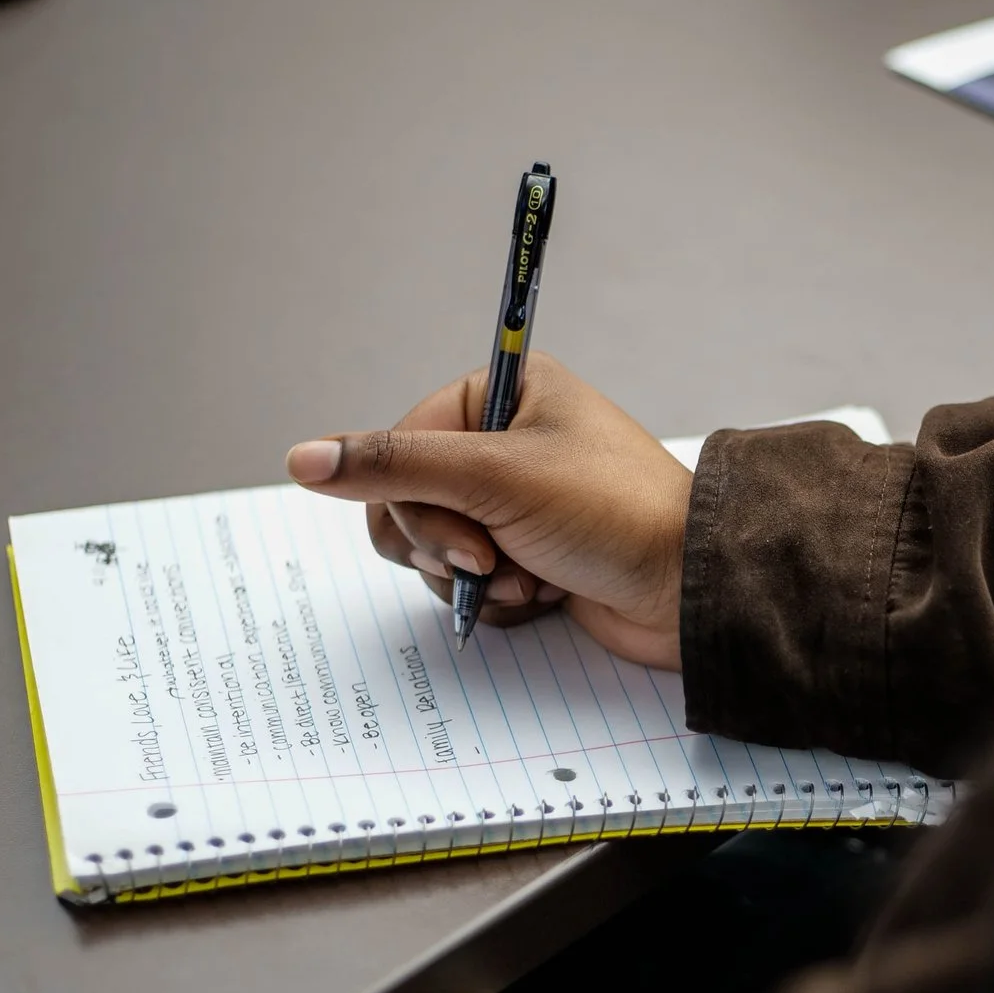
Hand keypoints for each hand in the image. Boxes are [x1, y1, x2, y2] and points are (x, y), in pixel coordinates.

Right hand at [284, 354, 691, 669]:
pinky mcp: (530, 556)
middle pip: (407, 500)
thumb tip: (302, 458)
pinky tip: (543, 595)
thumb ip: (392, 466)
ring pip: (432, 549)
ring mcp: (517, 504)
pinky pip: (468, 583)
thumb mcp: (494, 476)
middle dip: (444, 543)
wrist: (691, 590)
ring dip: (470, 577)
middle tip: (493, 557)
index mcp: (503, 393)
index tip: (466, 528)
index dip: (417, 498)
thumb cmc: (614, 513)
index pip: (401, 444)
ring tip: (528, 578)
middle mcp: (507, 443)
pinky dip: (495, 599)